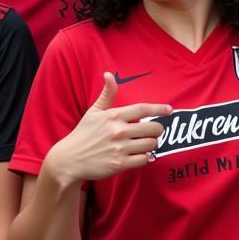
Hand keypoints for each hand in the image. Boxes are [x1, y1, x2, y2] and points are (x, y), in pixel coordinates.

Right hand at [44, 73, 171, 186]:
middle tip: (153, 131)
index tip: (169, 110)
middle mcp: (118, 131)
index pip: (142, 109)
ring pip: (151, 144)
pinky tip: (138, 155)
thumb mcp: (93, 112)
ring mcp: (119, 149)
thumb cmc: (83, 134)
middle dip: (157, 130)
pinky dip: (144, 157)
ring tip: (145, 143)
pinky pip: (144, 159)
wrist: (69, 160)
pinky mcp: (119, 164)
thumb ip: (106, 94)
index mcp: (113, 116)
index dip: (159, 108)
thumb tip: (109, 74)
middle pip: (153, 128)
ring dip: (152, 144)